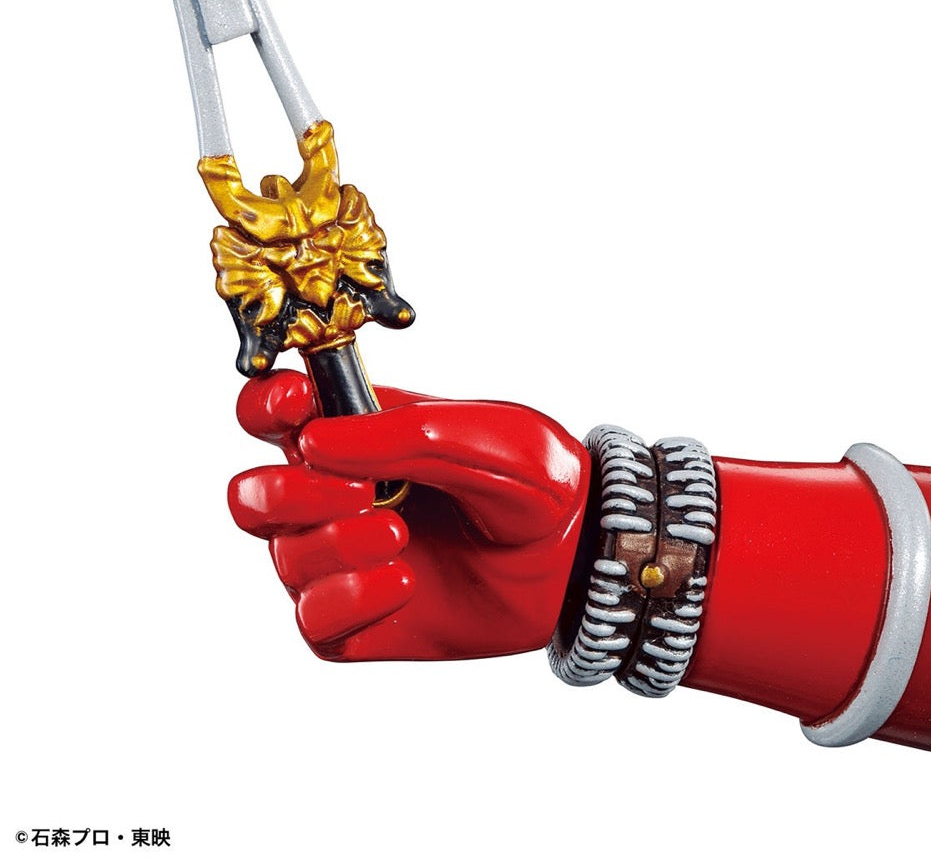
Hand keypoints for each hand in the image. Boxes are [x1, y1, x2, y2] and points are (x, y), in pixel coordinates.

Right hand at [228, 370, 588, 660]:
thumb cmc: (536, 481)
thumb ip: (400, 434)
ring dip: (335, 546)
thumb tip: (312, 441)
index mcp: (357, 435)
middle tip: (361, 493)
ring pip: (285, 558)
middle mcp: (339, 496)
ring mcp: (346, 561)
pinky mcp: (362, 621)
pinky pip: (314, 621)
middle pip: (253, 495)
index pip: (272, 414)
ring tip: (400, 536)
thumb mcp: (484, 436)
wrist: (578, 558)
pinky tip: (402, 582)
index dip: (264, 407)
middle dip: (291, 493)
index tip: (296, 409)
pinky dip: (348, 601)